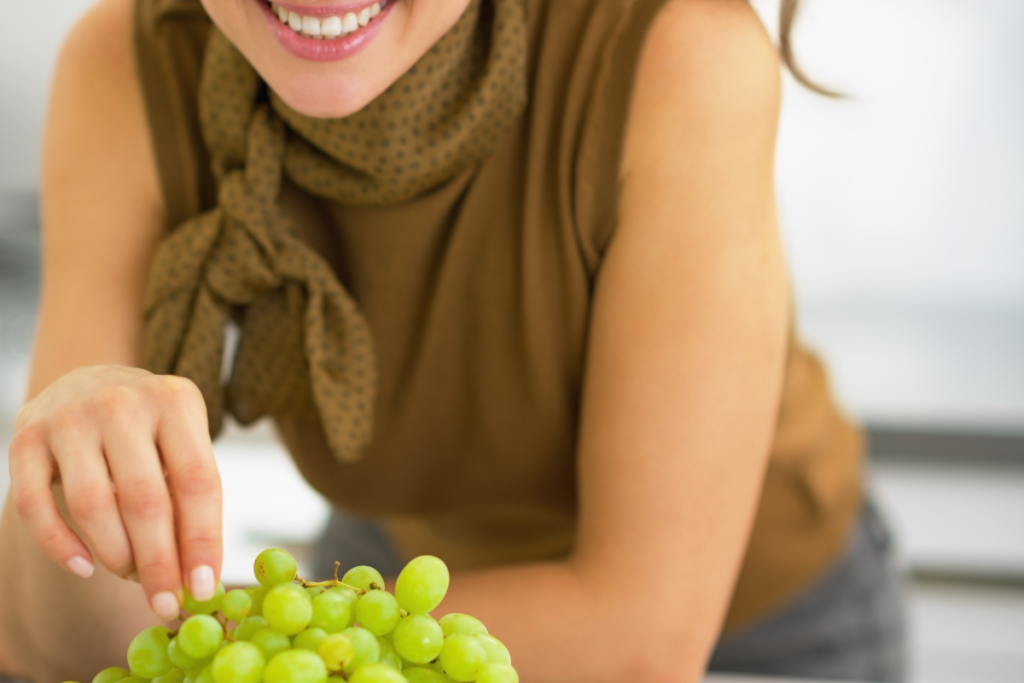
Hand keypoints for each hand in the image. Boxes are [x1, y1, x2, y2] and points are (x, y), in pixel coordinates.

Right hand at [8, 365, 221, 620]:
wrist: (87, 382)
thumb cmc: (148, 429)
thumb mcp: (182, 443)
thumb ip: (191, 501)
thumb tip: (198, 578)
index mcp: (175, 400)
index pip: (197, 481)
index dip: (201, 541)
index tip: (202, 588)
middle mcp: (122, 402)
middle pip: (145, 499)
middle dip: (158, 563)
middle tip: (166, 602)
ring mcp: (69, 417)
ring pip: (93, 505)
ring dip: (116, 554)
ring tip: (131, 574)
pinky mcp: (25, 438)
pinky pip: (35, 506)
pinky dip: (60, 545)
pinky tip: (85, 567)